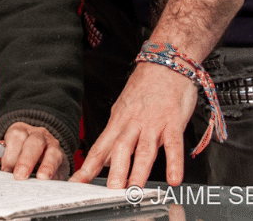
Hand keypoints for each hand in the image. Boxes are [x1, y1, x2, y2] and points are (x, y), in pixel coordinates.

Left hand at [0, 122, 66, 180]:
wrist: (43, 149)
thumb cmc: (20, 151)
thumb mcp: (8, 148)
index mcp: (22, 130)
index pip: (16, 136)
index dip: (10, 153)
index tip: (6, 170)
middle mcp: (39, 135)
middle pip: (34, 143)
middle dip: (26, 160)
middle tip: (19, 176)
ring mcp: (54, 146)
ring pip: (52, 152)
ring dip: (47, 166)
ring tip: (42, 178)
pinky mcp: (63, 160)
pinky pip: (62, 166)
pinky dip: (57, 175)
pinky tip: (51, 183)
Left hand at [69, 62, 197, 187]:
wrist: (166, 62)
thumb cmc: (146, 86)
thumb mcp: (123, 109)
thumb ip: (115, 136)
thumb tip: (104, 160)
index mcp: (119, 120)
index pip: (100, 147)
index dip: (88, 165)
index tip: (78, 182)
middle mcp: (133, 122)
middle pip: (121, 148)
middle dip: (115, 170)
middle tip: (111, 189)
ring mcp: (153, 122)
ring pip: (144, 148)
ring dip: (139, 170)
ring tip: (134, 188)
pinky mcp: (173, 121)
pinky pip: (174, 144)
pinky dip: (174, 162)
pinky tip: (173, 178)